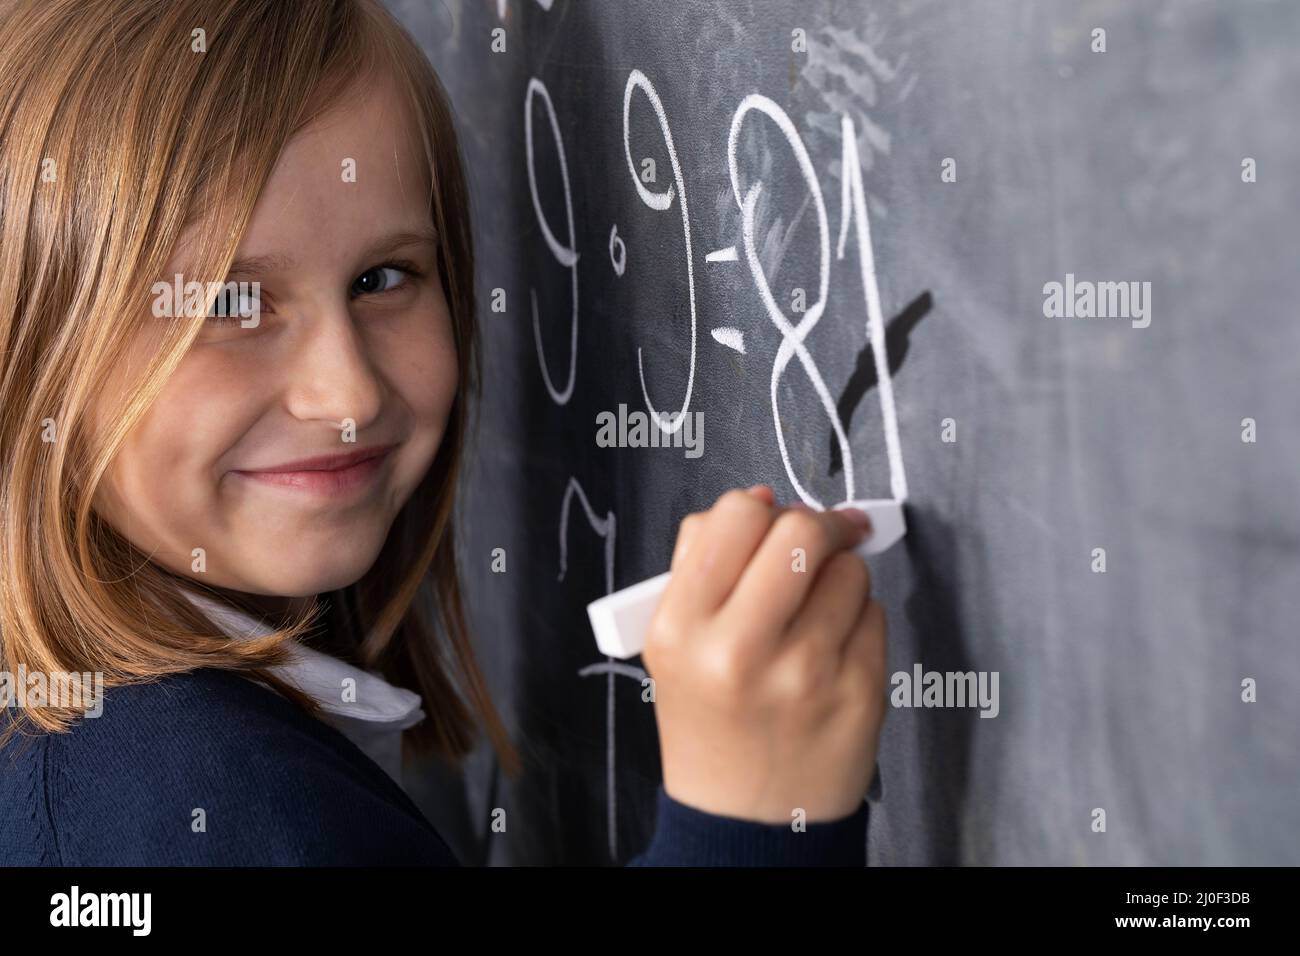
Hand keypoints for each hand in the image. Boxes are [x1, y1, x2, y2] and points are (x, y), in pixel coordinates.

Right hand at [642, 485, 887, 823]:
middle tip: (824, 535)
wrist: (746, 817)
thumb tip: (763, 498)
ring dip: (839, 574)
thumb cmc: (711, 716)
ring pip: (849, 570)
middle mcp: (741, 649)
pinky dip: (859, 618)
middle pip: (802, 531)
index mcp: (683, 627)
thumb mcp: (673, 640)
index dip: (762, 506)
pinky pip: (875, 613)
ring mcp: (806, 672)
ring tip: (818, 609)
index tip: (777, 516)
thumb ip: (702, 561)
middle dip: (819, 523)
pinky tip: (834, 647)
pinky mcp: (859, 691)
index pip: (735, 517)